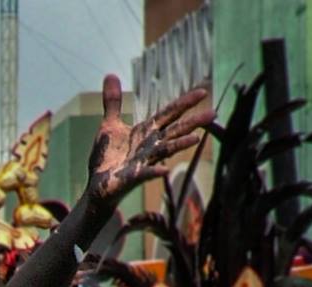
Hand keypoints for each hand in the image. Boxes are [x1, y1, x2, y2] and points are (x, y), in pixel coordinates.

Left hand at [87, 75, 212, 202]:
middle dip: (192, 122)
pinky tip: (165, 170)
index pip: (169, 114)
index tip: (202, 91)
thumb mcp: (110, 125)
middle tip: (213, 113)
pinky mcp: (132, 177)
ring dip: (180, 145)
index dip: (184, 103)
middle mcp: (150, 145)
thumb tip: (111, 74)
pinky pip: (146, 174)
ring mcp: (143, 162)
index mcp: (146, 131)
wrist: (97, 186)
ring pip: (165, 150)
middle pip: (174, 131)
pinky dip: (155, 171)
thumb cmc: (107, 157)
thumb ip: (113, 102)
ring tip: (196, 138)